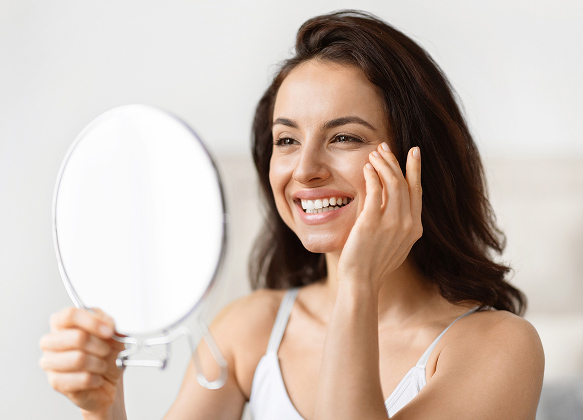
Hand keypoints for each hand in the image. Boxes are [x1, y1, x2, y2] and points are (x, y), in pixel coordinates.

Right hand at [39, 307, 124, 413]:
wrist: (108, 381)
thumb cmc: (107, 355)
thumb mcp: (114, 335)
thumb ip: (111, 325)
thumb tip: (109, 325)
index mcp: (62, 323)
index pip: (70, 315)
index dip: (92, 322)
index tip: (109, 330)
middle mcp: (51, 341)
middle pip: (76, 337)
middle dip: (100, 345)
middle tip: (107, 351)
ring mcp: (50, 362)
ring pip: (79, 358)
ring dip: (99, 363)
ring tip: (101, 365)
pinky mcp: (55, 382)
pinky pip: (82, 378)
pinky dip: (97, 379)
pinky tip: (96, 378)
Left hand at [337, 143, 422, 292]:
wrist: (362, 282)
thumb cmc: (373, 264)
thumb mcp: (394, 244)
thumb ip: (398, 225)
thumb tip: (393, 207)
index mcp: (415, 229)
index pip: (417, 191)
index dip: (415, 169)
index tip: (413, 152)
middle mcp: (408, 224)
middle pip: (405, 183)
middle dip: (395, 161)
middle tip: (384, 147)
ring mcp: (392, 224)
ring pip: (393, 183)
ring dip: (383, 164)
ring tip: (374, 154)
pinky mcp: (372, 223)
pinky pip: (375, 191)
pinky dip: (372, 176)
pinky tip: (367, 167)